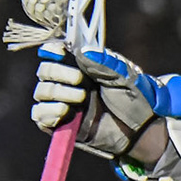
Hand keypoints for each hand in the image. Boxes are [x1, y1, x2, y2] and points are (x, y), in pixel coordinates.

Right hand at [31, 43, 180, 160]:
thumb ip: (103, 63)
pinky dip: (48, 111)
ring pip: (41, 92)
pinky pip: (40, 115)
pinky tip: (65, 111)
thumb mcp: (123, 77)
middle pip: (45, 70)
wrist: (141, 130)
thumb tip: (82, 51)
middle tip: (80, 79)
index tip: (60, 52)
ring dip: (57, 92)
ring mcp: (64, 102)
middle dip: (58, 72)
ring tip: (81, 98)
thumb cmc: (135, 100)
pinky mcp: (61, 123)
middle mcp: (69, 83)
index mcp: (82, 66)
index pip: (55, 53)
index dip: (53, 50)